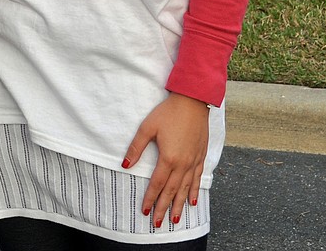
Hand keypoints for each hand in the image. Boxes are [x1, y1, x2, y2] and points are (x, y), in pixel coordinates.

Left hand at [121, 93, 209, 227]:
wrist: (192, 102)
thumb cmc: (168, 112)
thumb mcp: (148, 127)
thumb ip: (136, 148)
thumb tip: (124, 165)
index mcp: (168, 158)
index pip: (157, 184)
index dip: (150, 199)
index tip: (144, 211)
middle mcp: (183, 164)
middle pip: (171, 191)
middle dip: (164, 208)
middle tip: (158, 223)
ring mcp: (194, 161)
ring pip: (185, 189)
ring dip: (179, 205)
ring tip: (175, 219)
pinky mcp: (201, 156)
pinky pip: (198, 179)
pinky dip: (194, 191)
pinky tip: (192, 201)